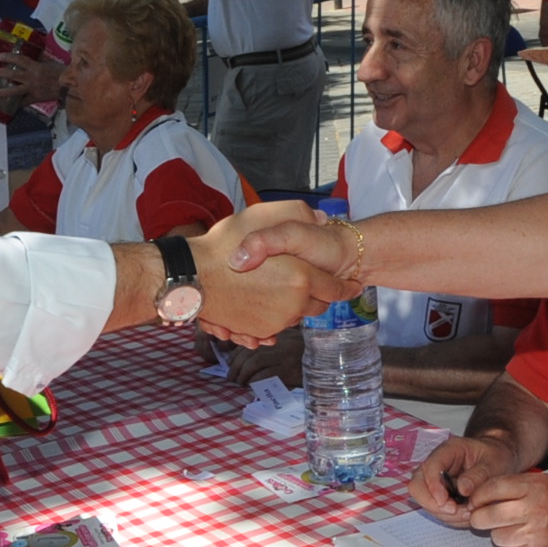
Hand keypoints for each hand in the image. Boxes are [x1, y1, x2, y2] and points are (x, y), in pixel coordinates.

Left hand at [0, 52, 65, 105]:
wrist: (70, 87)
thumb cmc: (63, 73)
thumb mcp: (51, 64)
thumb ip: (41, 62)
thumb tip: (35, 57)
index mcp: (36, 67)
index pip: (19, 60)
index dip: (9, 58)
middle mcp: (32, 78)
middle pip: (12, 75)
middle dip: (0, 73)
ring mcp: (33, 89)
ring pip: (15, 91)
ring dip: (3, 92)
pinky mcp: (36, 98)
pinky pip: (25, 103)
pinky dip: (18, 105)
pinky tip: (11, 108)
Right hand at [191, 203, 356, 344]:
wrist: (193, 276)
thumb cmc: (227, 242)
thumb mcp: (268, 215)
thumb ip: (301, 214)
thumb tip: (321, 219)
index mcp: (302, 279)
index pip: (337, 290)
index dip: (346, 286)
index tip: (354, 285)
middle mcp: (293, 306)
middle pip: (316, 305)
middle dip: (317, 295)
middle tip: (306, 280)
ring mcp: (275, 322)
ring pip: (295, 316)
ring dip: (293, 305)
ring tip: (278, 289)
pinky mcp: (257, 332)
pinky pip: (275, 327)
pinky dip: (274, 316)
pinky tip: (261, 300)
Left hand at [227, 327, 301, 386]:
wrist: (329, 359)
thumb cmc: (306, 351)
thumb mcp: (288, 339)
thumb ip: (271, 341)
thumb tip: (244, 352)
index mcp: (275, 335)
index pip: (247, 343)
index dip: (235, 356)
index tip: (231, 364)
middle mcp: (277, 343)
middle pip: (247, 354)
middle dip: (235, 368)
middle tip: (231, 378)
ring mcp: (283, 357)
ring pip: (253, 365)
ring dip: (242, 376)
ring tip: (239, 383)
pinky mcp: (288, 371)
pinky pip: (264, 376)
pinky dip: (254, 381)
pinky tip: (252, 385)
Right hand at [410, 434, 519, 524]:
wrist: (498, 460)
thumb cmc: (496, 456)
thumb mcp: (494, 463)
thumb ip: (479, 475)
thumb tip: (462, 490)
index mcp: (448, 451)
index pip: (429, 467)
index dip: (434, 487)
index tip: (449, 504)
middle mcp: (436, 465)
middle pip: (417, 486)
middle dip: (433, 504)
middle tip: (457, 512)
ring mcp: (435, 482)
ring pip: (425, 502)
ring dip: (444, 514)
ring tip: (469, 514)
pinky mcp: (440, 495)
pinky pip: (436, 510)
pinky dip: (450, 518)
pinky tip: (467, 515)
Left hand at [463, 470, 547, 546]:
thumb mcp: (546, 480)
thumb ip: (517, 485)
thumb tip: (486, 493)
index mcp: (533, 486)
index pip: (491, 489)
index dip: (478, 496)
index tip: (475, 500)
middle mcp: (532, 509)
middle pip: (486, 516)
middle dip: (480, 517)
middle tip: (483, 517)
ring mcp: (536, 533)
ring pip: (497, 537)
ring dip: (498, 534)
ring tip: (511, 528)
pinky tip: (522, 540)